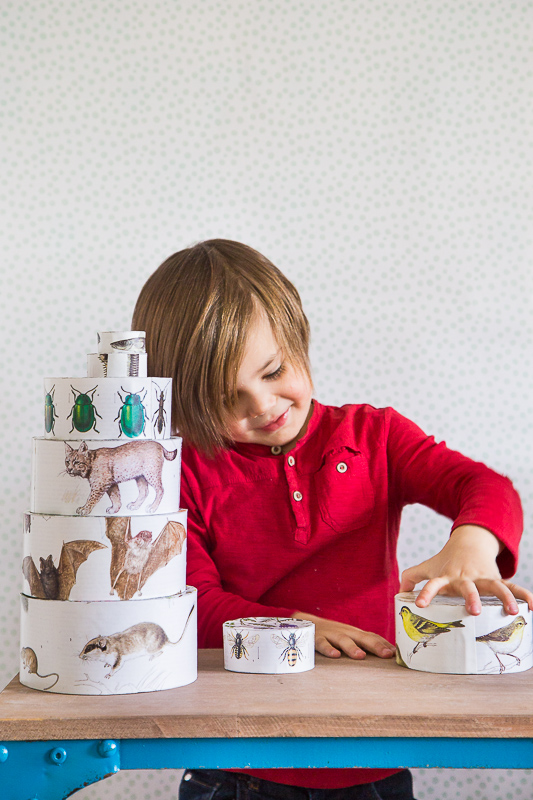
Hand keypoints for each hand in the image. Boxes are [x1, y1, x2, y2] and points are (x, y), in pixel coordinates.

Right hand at [291, 611, 394, 659]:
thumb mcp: (350, 637)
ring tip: (361, 656)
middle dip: (375, 646)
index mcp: (355, 633)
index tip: (395, 654)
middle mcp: (345, 632)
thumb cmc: (333, 634)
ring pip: (343, 640)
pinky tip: (335, 655)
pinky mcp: (316, 638)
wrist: (306, 622)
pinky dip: (328, 649)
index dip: (384, 644)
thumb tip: (389, 653)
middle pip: (362, 638)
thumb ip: (365, 644)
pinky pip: (322, 644)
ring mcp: (331, 635)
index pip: (372, 637)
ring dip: (352, 648)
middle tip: (386, 654)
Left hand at [400, 524, 532, 615]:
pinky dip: (524, 595)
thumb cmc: (446, 561)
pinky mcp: (497, 579)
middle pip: (468, 587)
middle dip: (471, 598)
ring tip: (512, 611)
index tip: (420, 604)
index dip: (425, 593)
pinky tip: (532, 607)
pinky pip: (513, 587)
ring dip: (504, 598)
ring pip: (495, 586)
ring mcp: (483, 578)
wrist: (469, 543)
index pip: (433, 585)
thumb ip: (410, 577)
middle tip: (473, 611)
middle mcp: (465, 578)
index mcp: (446, 576)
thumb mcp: (427, 567)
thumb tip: (397, 594)